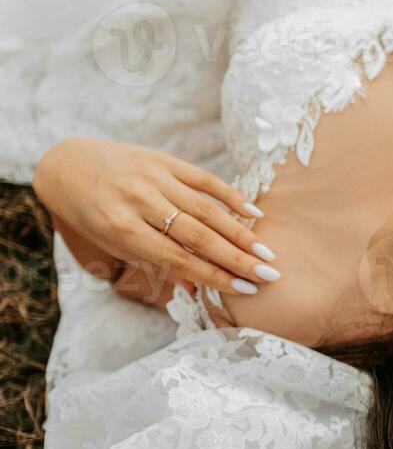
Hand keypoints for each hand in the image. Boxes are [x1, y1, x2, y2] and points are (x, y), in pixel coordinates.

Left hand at [33, 137, 276, 298]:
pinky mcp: (164, 160)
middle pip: (197, 236)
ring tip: (265, 252)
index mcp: (121, 229)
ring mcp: (153, 178)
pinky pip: (203, 179)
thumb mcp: (111, 244)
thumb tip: (196, 288)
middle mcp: (138, 202)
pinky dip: (230, 195)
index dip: (214, 275)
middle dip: (236, 258)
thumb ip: (153, 262)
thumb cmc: (89, 214)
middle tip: (269, 274)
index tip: (245, 289)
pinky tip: (253, 211)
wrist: (67, 165)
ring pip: (205, 209)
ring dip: (240, 232)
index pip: (177, 258)